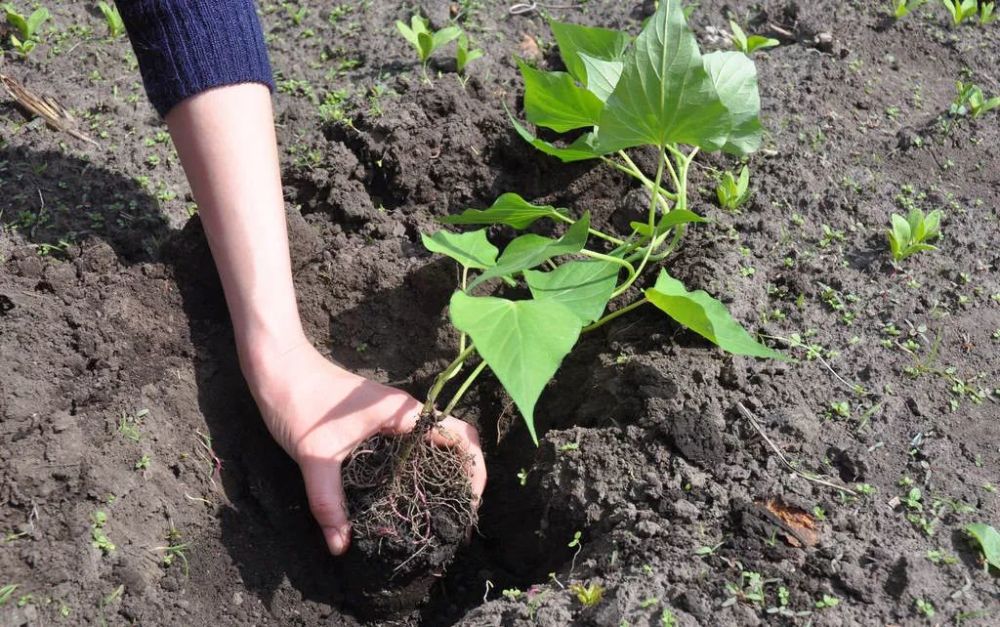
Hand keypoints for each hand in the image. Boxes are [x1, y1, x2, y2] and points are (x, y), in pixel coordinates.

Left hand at [244, 341, 486, 554]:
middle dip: (463, 478)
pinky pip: (410, 445)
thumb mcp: (314, 457)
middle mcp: (405, 413)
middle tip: (455, 517)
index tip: (469, 504)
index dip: (475, 470)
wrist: (277, 366)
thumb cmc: (300, 401)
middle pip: (454, 442)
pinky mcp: (375, 422)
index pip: (460, 436)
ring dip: (441, 473)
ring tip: (436, 511)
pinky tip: (403, 493)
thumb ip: (328, 502)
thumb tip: (339, 545)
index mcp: (404, 413)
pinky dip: (418, 468)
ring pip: (432, 444)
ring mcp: (391, 416)